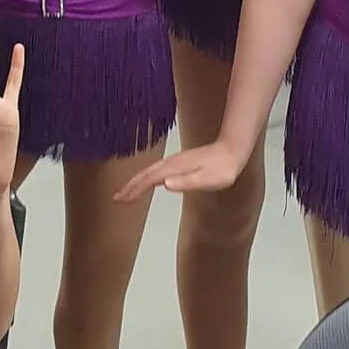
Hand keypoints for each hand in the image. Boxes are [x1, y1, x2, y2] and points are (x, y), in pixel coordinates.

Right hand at [114, 138, 243, 202]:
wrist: (232, 150)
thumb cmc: (223, 169)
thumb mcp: (208, 180)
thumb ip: (187, 182)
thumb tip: (165, 184)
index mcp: (175, 167)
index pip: (149, 179)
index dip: (134, 189)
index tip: (121, 199)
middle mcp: (171, 162)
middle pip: (146, 174)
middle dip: (131, 186)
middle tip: (117, 198)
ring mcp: (175, 161)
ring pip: (150, 172)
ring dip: (137, 181)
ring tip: (126, 192)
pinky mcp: (179, 162)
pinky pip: (157, 171)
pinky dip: (147, 177)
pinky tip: (148, 182)